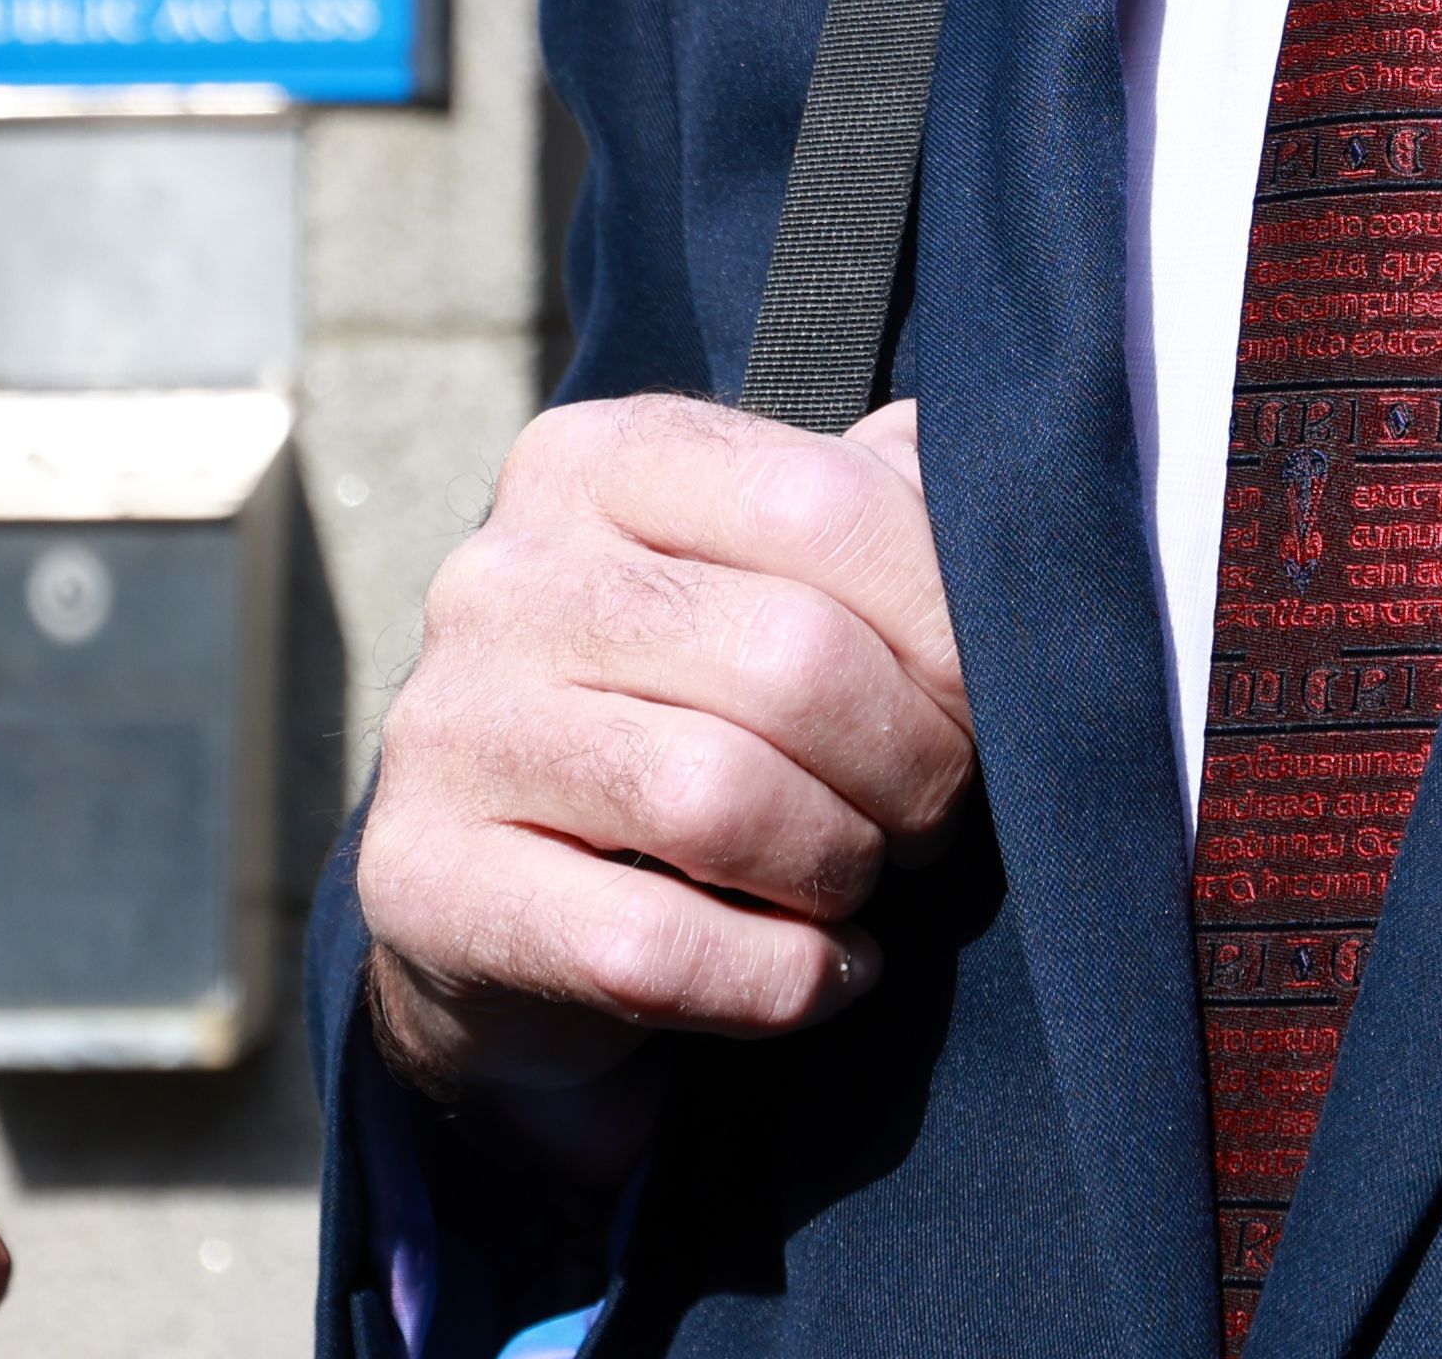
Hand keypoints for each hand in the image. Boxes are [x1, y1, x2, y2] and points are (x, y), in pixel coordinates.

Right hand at [356, 394, 973, 1119]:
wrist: (516, 912)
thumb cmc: (694, 716)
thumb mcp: (779, 583)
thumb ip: (885, 509)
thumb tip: (1019, 485)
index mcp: (594, 458)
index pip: (827, 504)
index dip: (946, 623)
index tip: (974, 702)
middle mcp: (499, 574)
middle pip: (790, 660)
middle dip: (911, 764)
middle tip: (929, 817)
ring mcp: (443, 729)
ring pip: (721, 802)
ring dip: (839, 869)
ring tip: (858, 881)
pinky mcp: (422, 886)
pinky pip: (651, 948)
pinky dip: (778, 982)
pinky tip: (815, 972)